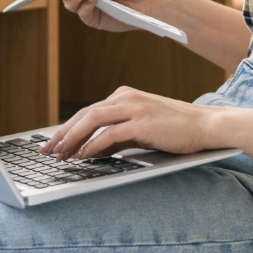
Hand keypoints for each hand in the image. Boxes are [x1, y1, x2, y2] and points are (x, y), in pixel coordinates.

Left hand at [38, 86, 218, 159]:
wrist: (206, 125)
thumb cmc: (176, 129)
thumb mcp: (141, 130)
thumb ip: (117, 137)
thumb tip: (92, 150)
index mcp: (124, 97)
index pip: (87, 112)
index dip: (67, 128)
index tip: (53, 143)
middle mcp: (125, 98)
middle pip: (84, 114)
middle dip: (62, 133)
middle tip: (47, 150)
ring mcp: (134, 108)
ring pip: (92, 120)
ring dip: (72, 138)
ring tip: (60, 154)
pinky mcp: (142, 122)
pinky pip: (110, 134)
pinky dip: (93, 145)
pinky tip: (83, 156)